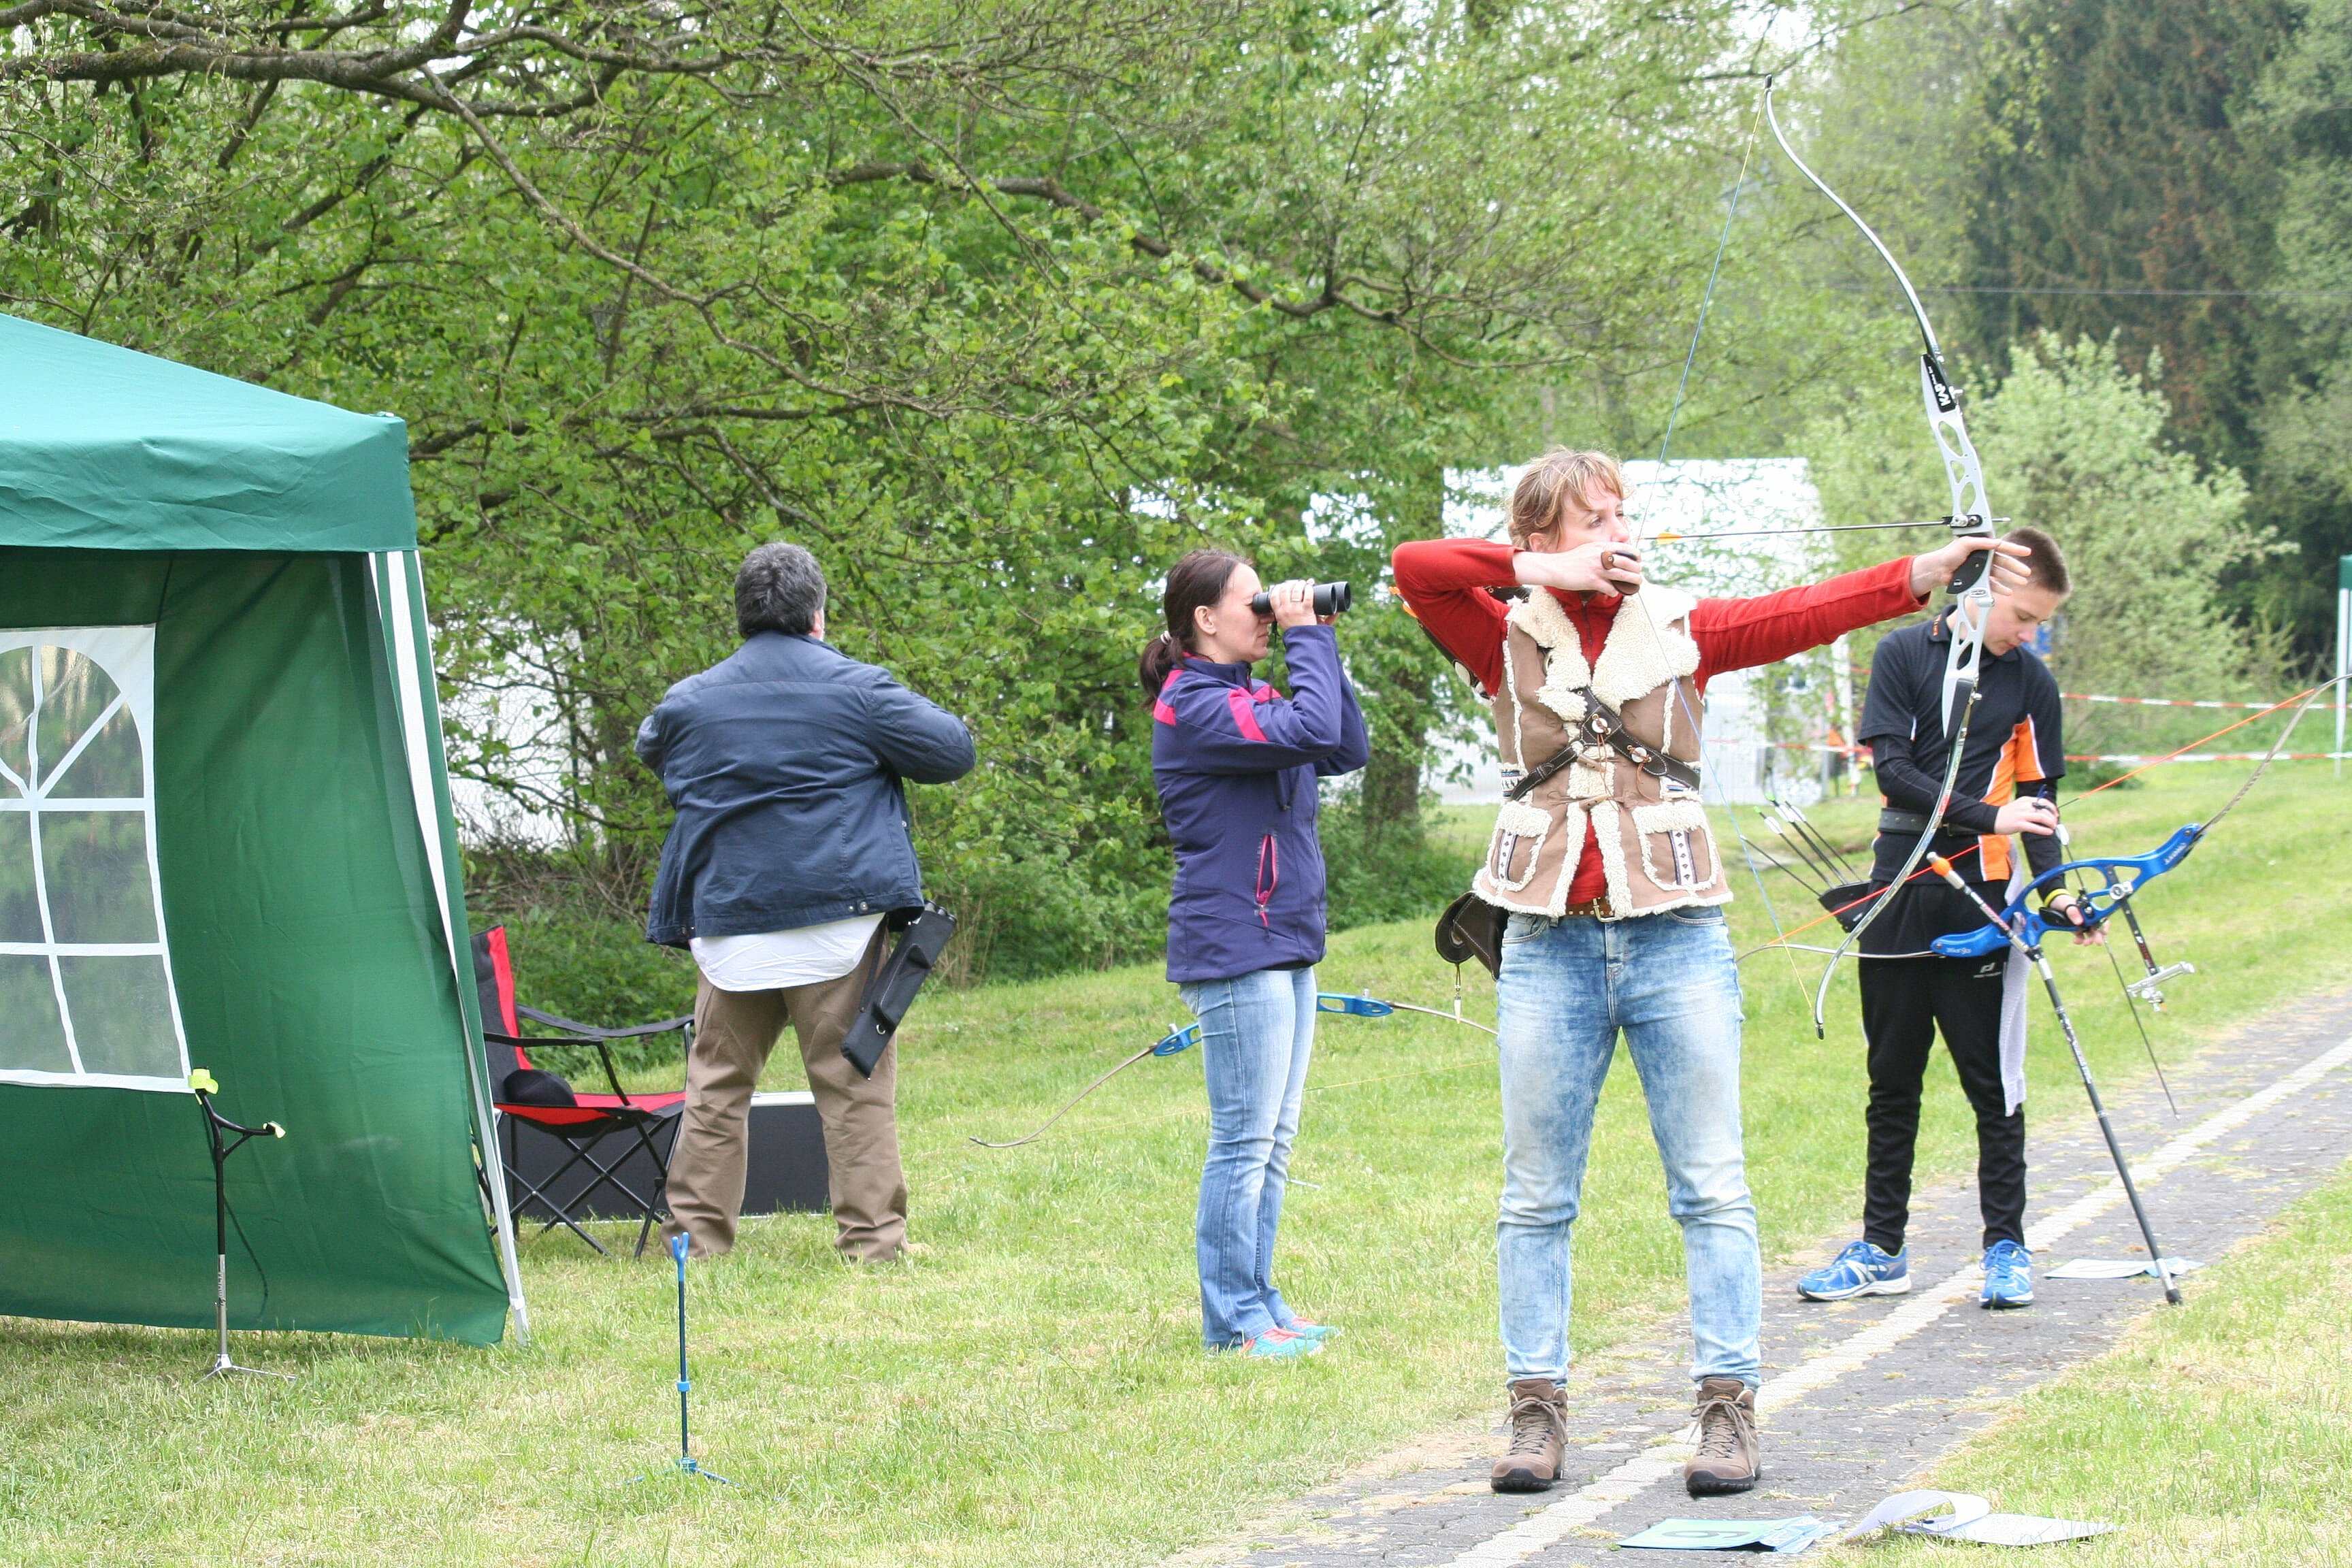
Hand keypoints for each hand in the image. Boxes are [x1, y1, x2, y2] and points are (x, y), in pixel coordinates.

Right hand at [1265, 579, 1316, 628]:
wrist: (1305, 642)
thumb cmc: (1297, 631)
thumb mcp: (1285, 621)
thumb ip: (1285, 611)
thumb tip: (1286, 603)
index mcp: (1278, 613)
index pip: (1273, 595)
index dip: (1279, 587)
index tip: (1284, 585)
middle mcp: (1285, 610)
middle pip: (1284, 590)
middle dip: (1291, 584)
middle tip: (1297, 583)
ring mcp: (1295, 610)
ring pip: (1295, 591)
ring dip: (1300, 584)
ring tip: (1304, 584)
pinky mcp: (1305, 611)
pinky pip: (1307, 596)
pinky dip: (1309, 590)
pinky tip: (1310, 588)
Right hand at [1515, 541, 1643, 595]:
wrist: (1555, 567)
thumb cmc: (1570, 559)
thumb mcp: (1588, 548)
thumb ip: (1601, 550)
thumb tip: (1614, 555)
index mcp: (1601, 546)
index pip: (1626, 548)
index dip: (1635, 555)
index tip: (1637, 561)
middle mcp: (1601, 556)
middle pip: (1628, 563)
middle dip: (1637, 570)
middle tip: (1638, 574)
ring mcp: (1597, 569)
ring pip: (1623, 576)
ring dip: (1633, 581)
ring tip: (1637, 583)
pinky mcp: (1592, 581)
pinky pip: (1610, 588)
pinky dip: (1615, 592)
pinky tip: (1614, 592)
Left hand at [1908, 535, 2031, 599]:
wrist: (1938, 569)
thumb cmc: (1949, 554)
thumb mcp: (1965, 543)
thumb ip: (1981, 542)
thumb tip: (1997, 542)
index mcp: (1982, 546)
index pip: (2002, 547)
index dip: (2015, 549)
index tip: (2027, 552)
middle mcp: (1984, 557)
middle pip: (2004, 562)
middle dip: (2016, 567)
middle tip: (2027, 572)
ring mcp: (1982, 568)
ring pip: (2000, 574)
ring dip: (2011, 578)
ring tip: (2021, 582)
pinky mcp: (1977, 579)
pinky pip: (1991, 584)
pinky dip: (1999, 588)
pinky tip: (2008, 591)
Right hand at [1993, 796, 2059, 835]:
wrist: (1992, 819)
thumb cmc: (2007, 814)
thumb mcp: (2019, 805)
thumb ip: (2030, 806)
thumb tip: (2045, 813)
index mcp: (2025, 800)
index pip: (2043, 802)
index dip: (2052, 808)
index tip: (2056, 814)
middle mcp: (2024, 806)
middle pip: (2044, 810)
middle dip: (2052, 817)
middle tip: (2055, 823)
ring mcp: (2021, 815)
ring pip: (2041, 817)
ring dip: (2050, 823)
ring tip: (2053, 828)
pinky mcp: (2019, 824)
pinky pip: (2035, 827)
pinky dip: (2044, 830)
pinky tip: (2048, 832)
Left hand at [2046, 890, 2107, 945]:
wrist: (2054, 904)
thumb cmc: (2064, 902)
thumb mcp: (2067, 904)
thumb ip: (2073, 912)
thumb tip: (2080, 922)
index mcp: (2091, 910)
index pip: (2102, 917)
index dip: (2105, 925)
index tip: (2105, 932)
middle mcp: (2090, 918)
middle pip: (2097, 927)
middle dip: (2098, 936)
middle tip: (2098, 943)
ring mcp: (2084, 924)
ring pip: (2090, 933)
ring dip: (2090, 939)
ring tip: (2086, 943)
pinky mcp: (2077, 930)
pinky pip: (2081, 936)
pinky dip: (2080, 940)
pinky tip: (2076, 941)